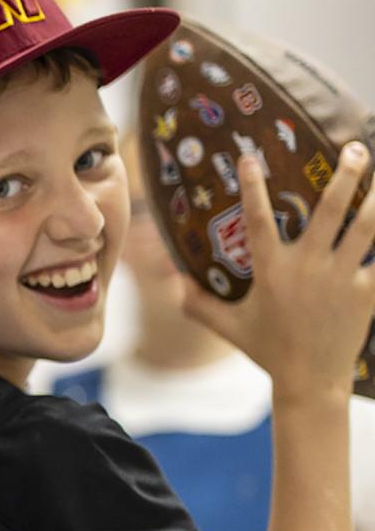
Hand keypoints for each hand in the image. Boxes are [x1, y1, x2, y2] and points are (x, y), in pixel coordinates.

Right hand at [183, 144, 374, 404]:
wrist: (310, 381)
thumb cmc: (268, 351)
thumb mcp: (229, 328)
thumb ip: (200, 304)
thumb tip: (174, 285)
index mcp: (272, 272)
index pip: (258, 221)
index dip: (252, 188)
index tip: (251, 158)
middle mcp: (307, 268)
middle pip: (330, 210)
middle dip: (346, 174)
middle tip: (355, 149)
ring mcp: (340, 278)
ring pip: (366, 226)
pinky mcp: (367, 292)